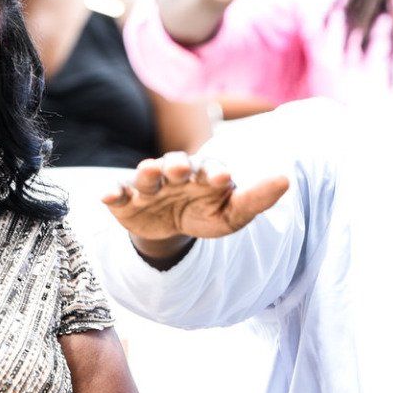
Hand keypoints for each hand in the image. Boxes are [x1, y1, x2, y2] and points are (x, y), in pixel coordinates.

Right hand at [102, 152, 288, 261]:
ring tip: (149, 173)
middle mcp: (175, 173)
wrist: (170, 228)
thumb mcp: (233, 214)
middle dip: (178, 165)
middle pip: (176, 164)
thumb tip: (286, 179)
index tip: (223, 178)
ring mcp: (149, 186)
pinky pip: (117, 192)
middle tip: (182, 168)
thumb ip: (256, 199)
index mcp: (204, 174)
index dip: (216, 172)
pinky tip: (107, 194)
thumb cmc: (205, 214)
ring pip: (147, 174)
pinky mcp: (126, 199)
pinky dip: (112, 192)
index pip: (211, 168)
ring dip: (148, 173)